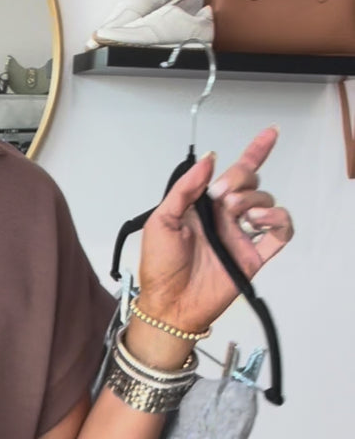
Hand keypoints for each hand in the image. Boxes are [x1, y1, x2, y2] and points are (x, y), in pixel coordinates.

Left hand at [137, 126, 294, 333]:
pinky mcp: (253, 256)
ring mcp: (241, 235)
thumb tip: (209, 161)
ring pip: (266, 202)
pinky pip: (280, 232)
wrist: (169, 304)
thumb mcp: (161, 220)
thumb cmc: (159, 268)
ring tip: (237, 214)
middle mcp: (225, 218)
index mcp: (204, 206)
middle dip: (242, 179)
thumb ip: (185, 188)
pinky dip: (278, 220)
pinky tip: (259, 221)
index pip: (234, 173)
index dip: (254, 152)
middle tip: (223, 196)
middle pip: (251, 182)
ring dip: (255, 200)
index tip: (269, 134)